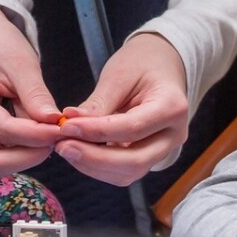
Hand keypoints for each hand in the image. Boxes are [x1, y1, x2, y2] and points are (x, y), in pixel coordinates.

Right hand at [0, 4, 62, 174]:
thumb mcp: (22, 63)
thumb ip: (36, 95)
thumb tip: (54, 125)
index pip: (3, 131)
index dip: (36, 136)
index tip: (62, 129)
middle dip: (28, 156)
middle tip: (55, 138)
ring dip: (25, 155)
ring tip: (47, 132)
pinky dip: (20, 150)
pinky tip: (36, 132)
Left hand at [53, 33, 190, 185]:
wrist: (159, 64)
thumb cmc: (141, 63)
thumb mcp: (119, 75)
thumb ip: (97, 105)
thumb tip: (70, 126)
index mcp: (173, 107)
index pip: (132, 128)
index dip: (96, 132)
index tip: (66, 127)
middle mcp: (174, 134)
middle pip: (135, 161)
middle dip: (94, 158)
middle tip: (62, 146)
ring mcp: (163, 149)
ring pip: (128, 173)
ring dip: (93, 165)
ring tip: (65, 147)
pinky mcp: (149, 156)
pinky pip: (123, 171)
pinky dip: (98, 165)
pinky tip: (78, 150)